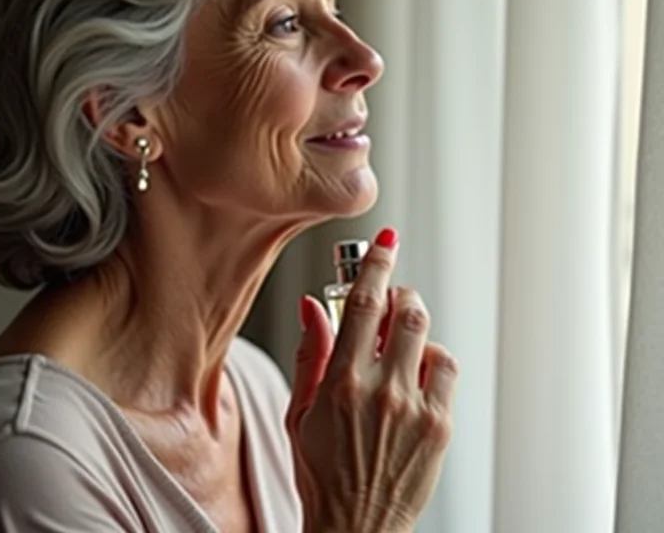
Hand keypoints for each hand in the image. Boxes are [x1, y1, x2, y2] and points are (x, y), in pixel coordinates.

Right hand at [285, 228, 458, 532]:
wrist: (357, 529)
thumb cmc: (322, 474)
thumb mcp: (300, 411)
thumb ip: (311, 352)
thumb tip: (313, 305)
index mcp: (342, 383)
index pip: (364, 305)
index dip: (376, 264)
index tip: (385, 241)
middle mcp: (383, 391)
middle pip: (407, 312)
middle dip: (399, 294)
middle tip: (387, 301)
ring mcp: (416, 408)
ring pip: (429, 337)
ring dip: (414, 327)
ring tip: (398, 344)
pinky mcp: (440, 426)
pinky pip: (446, 369)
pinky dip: (431, 358)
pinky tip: (414, 373)